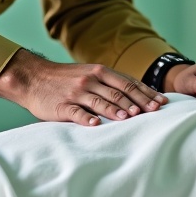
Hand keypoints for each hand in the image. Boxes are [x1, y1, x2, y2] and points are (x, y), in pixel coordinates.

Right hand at [0, 50, 167, 126]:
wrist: (33, 78)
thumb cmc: (66, 79)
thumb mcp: (89, 74)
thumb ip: (110, 82)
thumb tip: (138, 94)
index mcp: (100, 72)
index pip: (128, 82)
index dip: (146, 92)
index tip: (161, 102)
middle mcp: (90, 80)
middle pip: (119, 92)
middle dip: (138, 102)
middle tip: (154, 112)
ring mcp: (76, 92)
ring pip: (101, 101)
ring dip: (117, 110)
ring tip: (131, 117)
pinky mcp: (62, 105)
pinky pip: (76, 112)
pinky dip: (87, 118)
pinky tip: (96, 124)